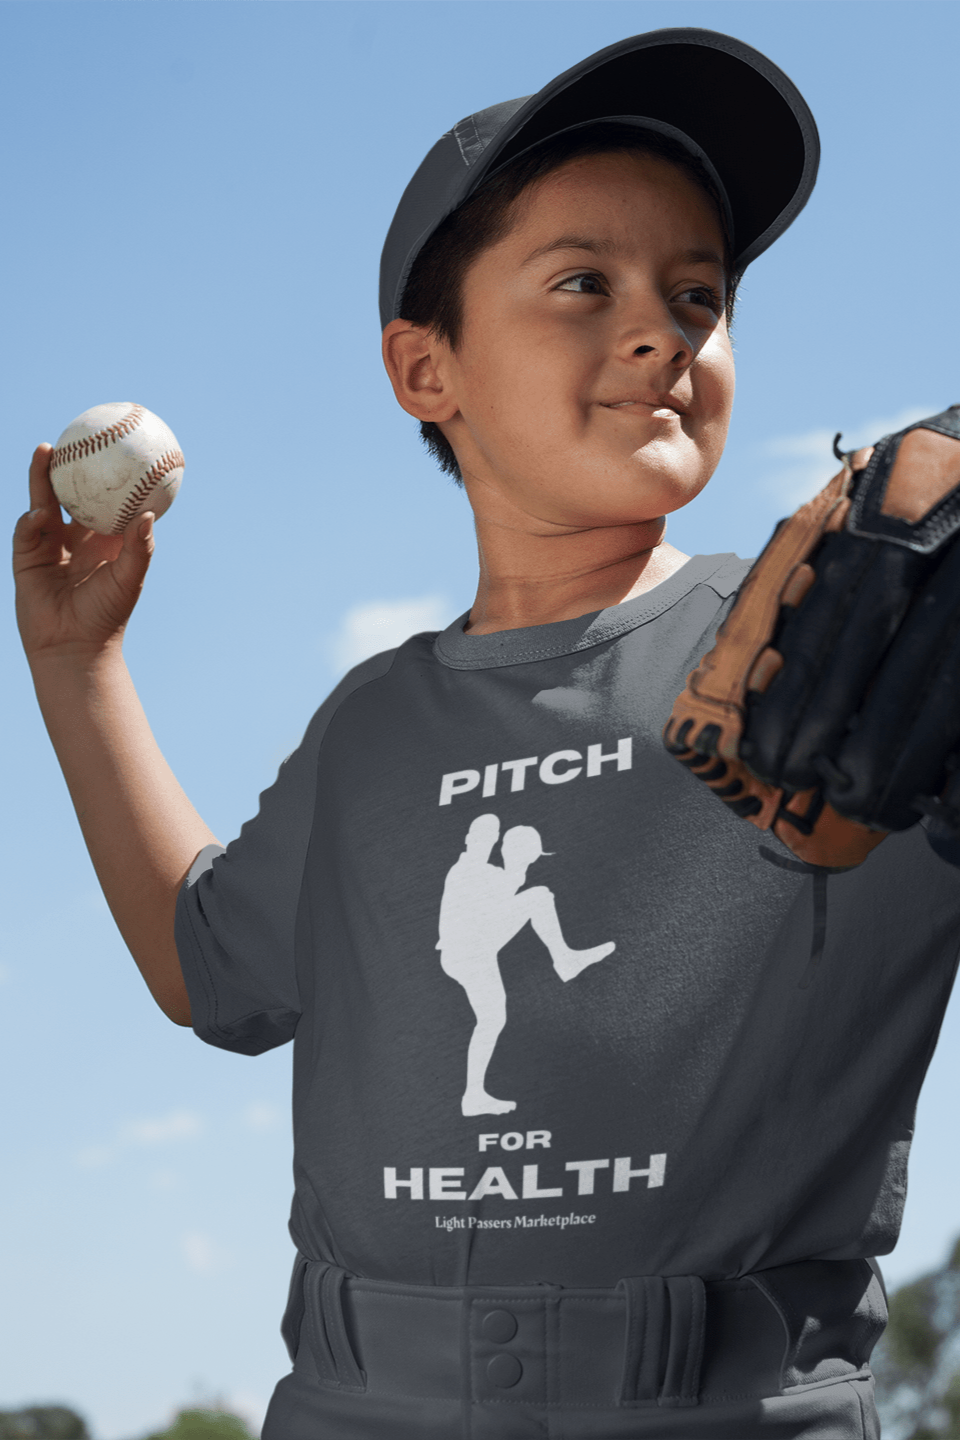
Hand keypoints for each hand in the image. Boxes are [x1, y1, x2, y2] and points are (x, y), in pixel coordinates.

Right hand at [13, 444, 155, 661]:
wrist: (74, 645)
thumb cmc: (107, 614)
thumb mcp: (129, 579)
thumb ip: (139, 548)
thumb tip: (147, 515)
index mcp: (102, 539)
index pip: (105, 498)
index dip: (109, 473)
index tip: (116, 444)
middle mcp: (75, 536)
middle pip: (70, 491)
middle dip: (70, 463)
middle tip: (75, 434)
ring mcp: (48, 544)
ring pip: (44, 501)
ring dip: (42, 476)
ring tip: (45, 450)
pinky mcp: (26, 557)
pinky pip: (27, 530)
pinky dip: (32, 519)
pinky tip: (39, 512)